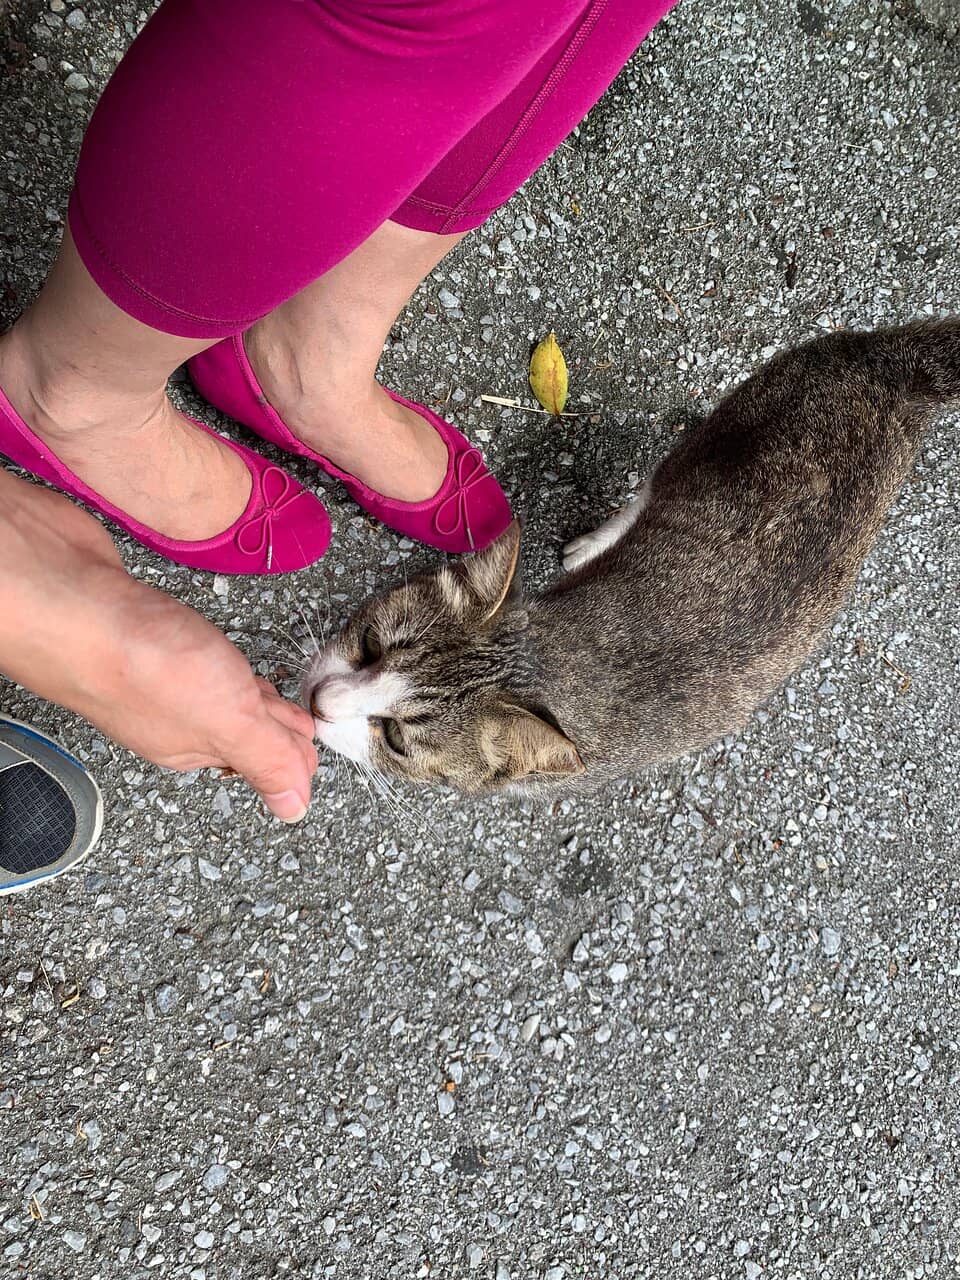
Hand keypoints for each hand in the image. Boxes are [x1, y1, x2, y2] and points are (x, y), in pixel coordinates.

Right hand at [0, 471, 316, 820]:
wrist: (63, 595)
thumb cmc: (135, 659)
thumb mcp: (228, 718)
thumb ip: (265, 759)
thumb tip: (294, 808)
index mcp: (192, 746)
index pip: (259, 755)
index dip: (293, 752)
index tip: (316, 753)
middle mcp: (172, 713)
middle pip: (238, 722)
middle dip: (273, 728)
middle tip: (301, 729)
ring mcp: (155, 668)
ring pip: (214, 687)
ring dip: (245, 692)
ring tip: (269, 696)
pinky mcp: (143, 626)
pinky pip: (189, 648)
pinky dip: (214, 654)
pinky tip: (212, 648)